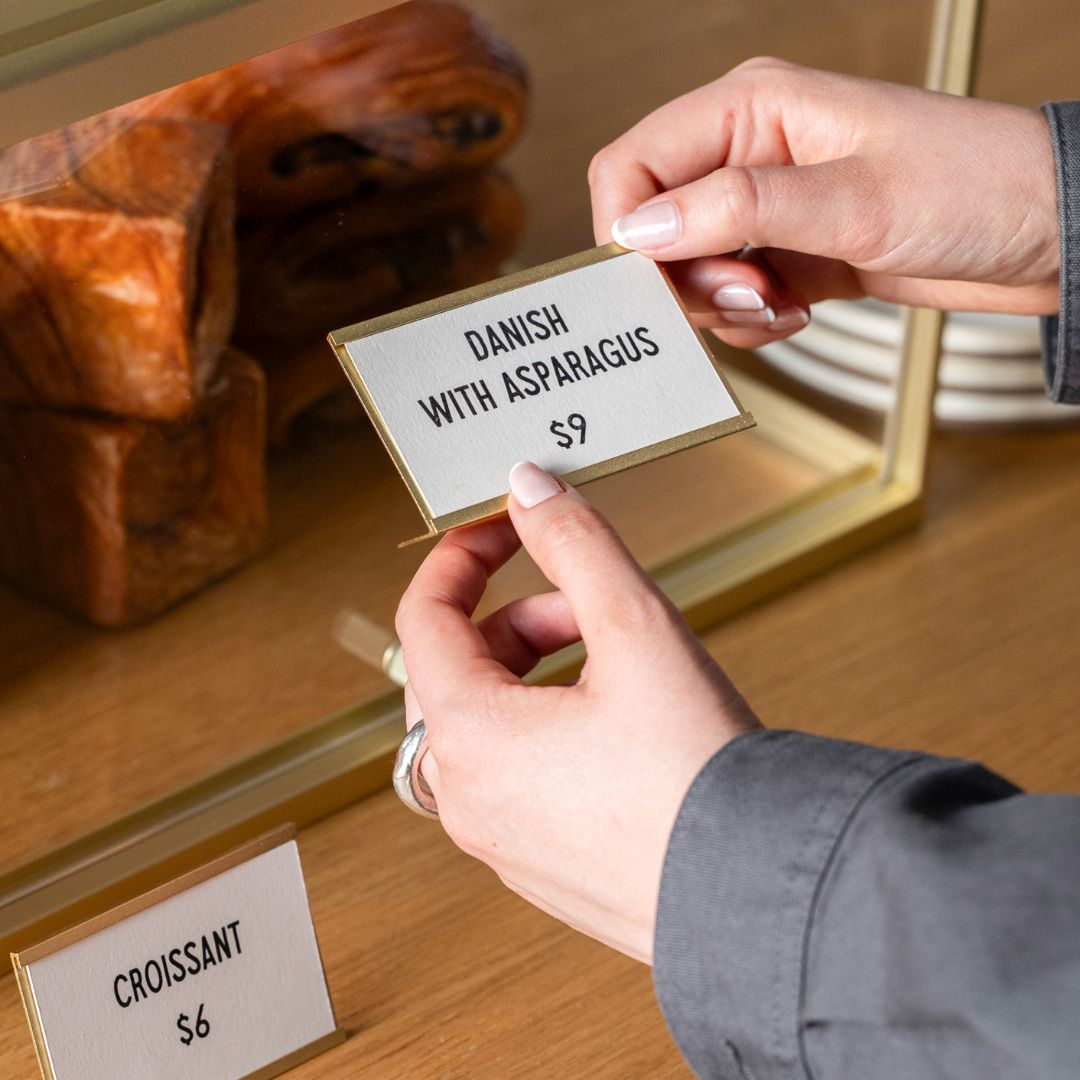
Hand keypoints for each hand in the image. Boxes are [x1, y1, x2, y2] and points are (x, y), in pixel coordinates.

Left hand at [395, 463, 758, 961]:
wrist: (760, 897)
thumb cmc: (697, 778)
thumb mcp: (634, 628)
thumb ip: (574, 544)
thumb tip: (530, 488)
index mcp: (468, 739)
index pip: (423, 617)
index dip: (462, 557)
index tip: (504, 528)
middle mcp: (468, 798)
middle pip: (451, 671)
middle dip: (512, 618)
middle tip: (581, 604)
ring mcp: (500, 839)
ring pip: (483, 723)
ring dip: (533, 670)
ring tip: (613, 660)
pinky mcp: (540, 863)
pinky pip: (513, 774)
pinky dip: (546, 726)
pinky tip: (619, 723)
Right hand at [589, 58, 1059, 349]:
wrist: (1043, 234)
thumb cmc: (975, 185)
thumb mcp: (851, 198)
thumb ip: (735, 209)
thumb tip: (640, 229)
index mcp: (753, 107)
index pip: (633, 165)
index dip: (627, 231)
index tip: (654, 284)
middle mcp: (749, 153)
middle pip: (653, 227)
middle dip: (686, 279)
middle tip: (749, 295)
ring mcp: (767, 207)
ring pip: (688, 271)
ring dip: (724, 306)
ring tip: (785, 304)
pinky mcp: (786, 251)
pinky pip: (730, 297)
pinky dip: (751, 320)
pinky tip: (796, 311)